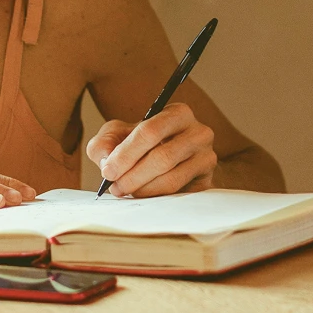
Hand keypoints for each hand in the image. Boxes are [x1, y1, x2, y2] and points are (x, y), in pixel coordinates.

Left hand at [86, 103, 216, 196]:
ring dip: (143, 190)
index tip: (108, 171)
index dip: (126, 154)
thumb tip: (106, 160)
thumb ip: (104, 143)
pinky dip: (157, 198)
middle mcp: (199, 132)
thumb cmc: (141, 145)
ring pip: (171, 179)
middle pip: (162, 157)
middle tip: (115, 187)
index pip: (150, 131)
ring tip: (126, 192)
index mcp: (178, 113)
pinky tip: (143, 197)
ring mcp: (207, 158)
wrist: (170, 162)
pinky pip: (180, 194)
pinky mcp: (208, 182)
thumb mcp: (117, 136)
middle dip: (133, 175)